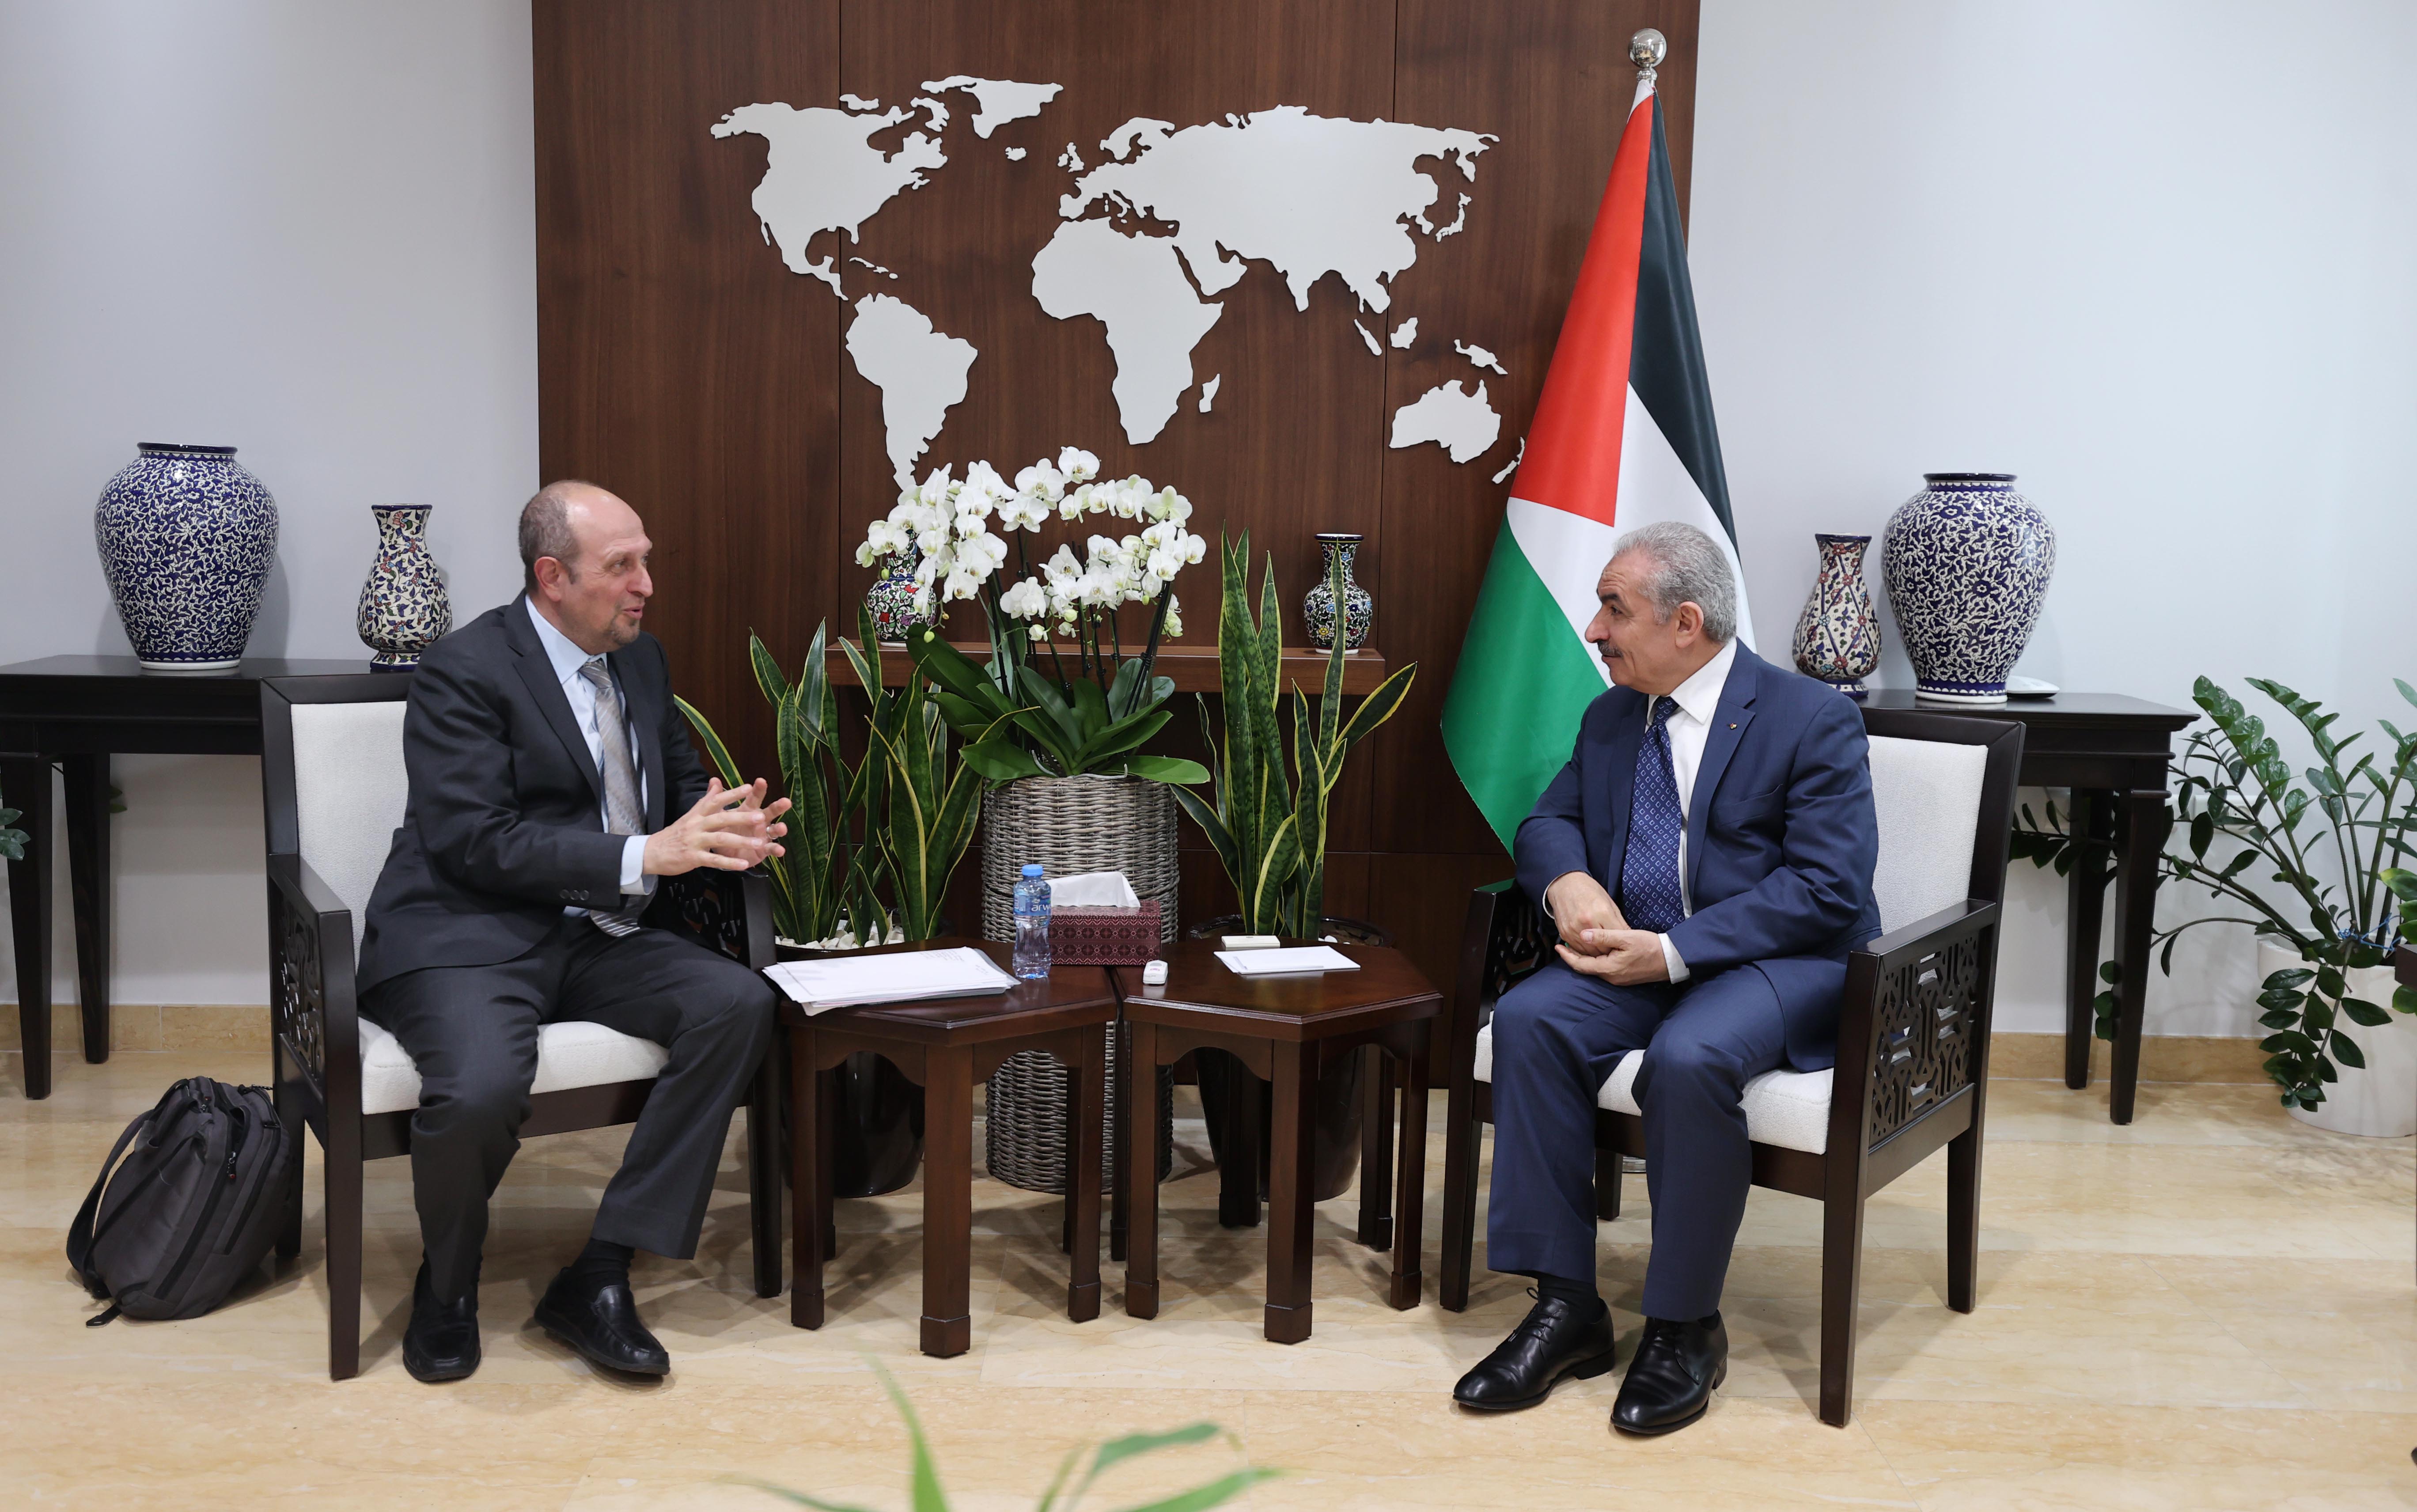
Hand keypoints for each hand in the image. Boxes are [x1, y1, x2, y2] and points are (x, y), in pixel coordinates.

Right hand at [642, 778, 790, 876]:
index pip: (715, 800)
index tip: (749, 787)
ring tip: (759, 843)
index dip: (732, 793)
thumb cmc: (675, 833)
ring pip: (720, 839)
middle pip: (721, 818)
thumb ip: (706, 800)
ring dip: (741, 841)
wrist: (652, 852)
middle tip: (761, 817)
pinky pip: (714, 860)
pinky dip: (729, 863)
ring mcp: (695, 841)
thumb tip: (716, 781)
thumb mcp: (690, 815)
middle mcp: (696, 825)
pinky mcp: (693, 858)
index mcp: (697, 814)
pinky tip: (743, 865)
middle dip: (742, 817)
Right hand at [1545, 872, 1626, 954]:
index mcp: (1601, 912)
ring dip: (1598, 952)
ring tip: (1602, 947)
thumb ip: (1619, 921)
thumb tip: (1628, 936)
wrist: (1565, 885)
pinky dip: (1586, 950)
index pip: (1616, 938)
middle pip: (1604, 948)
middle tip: (1613, 948)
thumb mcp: (1609, 902)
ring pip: (1591, 952)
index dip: (1621, 943)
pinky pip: (1578, 950)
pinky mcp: (1565, 933)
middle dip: (1610, 950)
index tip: (1622, 944)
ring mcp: (1574, 929)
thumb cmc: (1589, 891)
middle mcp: (1587, 922)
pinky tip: (1590, 944)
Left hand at [1556, 931, 1668, 985]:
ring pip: (1595, 969)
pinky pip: (1604, 969)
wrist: (1672, 960)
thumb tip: (1582, 936)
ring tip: (1576, 945)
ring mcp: (1618, 979)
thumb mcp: (1625, 937)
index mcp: (1609, 969)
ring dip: (1584, 958)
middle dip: (1573, 957)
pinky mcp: (1625, 977)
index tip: (1557, 946)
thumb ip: (1603, 937)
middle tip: (1563, 944)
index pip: (1580, 965)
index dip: (1566, 956)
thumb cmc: (1650, 947)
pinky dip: (1595, 960)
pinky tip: (1595, 951)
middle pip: (1586, 968)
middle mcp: (1611, 977)